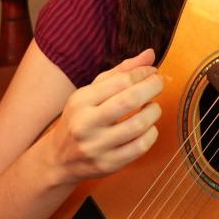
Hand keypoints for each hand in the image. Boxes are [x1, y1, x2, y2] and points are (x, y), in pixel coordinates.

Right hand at [44, 49, 162, 184]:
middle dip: (152, 88)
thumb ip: (121, 72)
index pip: (120, 81)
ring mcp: (97, 147)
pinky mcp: (108, 164)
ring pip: (139, 125)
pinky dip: (151, 133)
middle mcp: (86, 124)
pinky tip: (148, 127)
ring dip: (154, 111)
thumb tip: (150, 54)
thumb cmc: (81, 118)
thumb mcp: (92, 92)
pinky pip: (141, 147)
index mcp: (81, 101)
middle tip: (160, 84)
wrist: (59, 159)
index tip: (153, 72)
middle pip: (130, 101)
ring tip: (152, 106)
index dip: (143, 73)